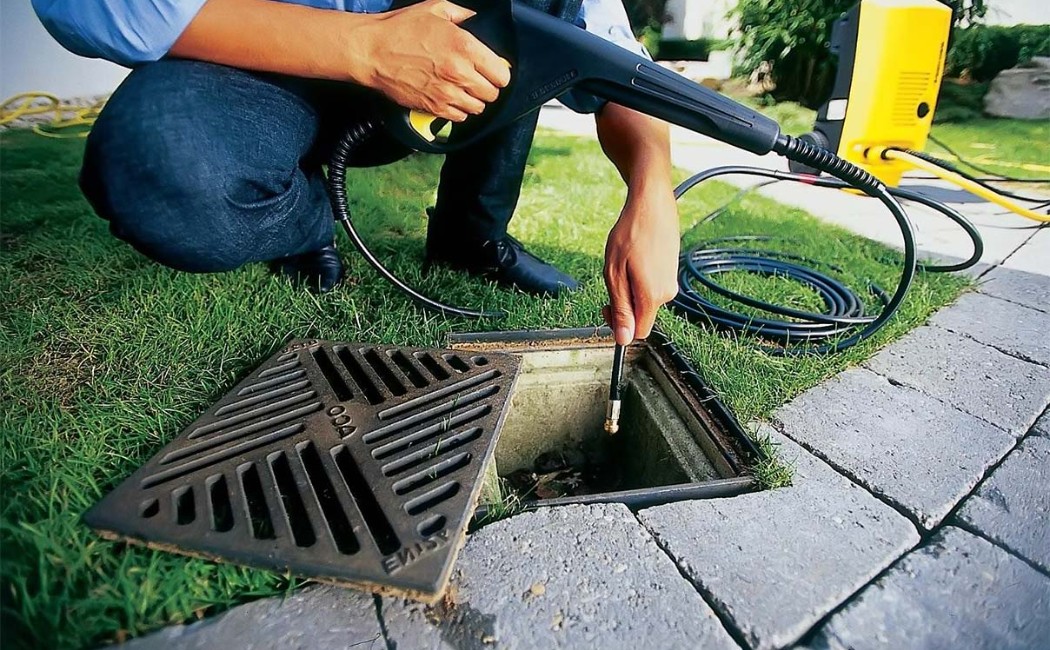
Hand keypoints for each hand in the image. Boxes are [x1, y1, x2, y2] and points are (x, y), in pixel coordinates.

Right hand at [356, 0, 510, 121]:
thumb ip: (462, 14)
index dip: (499, 72)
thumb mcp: (435, 8)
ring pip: (477, 108)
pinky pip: (459, 118)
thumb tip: (476, 19)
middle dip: (488, 87)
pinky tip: (451, 98)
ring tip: (464, 89)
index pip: (501, 74)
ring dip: (474, 100)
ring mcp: (447, 94)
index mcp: (465, 47)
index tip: (493, 69)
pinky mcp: (433, 108)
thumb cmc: (400, 29)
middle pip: (492, 94)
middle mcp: (460, 73)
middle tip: (477, 79)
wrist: (372, 51)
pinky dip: (459, 111)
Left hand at [603, 185, 680, 345]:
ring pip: (646, 300)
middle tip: (612, 279)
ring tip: (625, 263)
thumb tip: (624, 339)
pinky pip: (652, 287)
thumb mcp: (615, 274)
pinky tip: (635, 258)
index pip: (638, 332)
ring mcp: (671, 282)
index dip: (620, 326)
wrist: (652, 205)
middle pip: (641, 316)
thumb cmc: (630, 234)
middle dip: (624, 305)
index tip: (606, 306)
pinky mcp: (671, 272)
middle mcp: (667, 294)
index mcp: (652, 296)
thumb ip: (620, 308)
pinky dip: (640, 279)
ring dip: (631, 290)